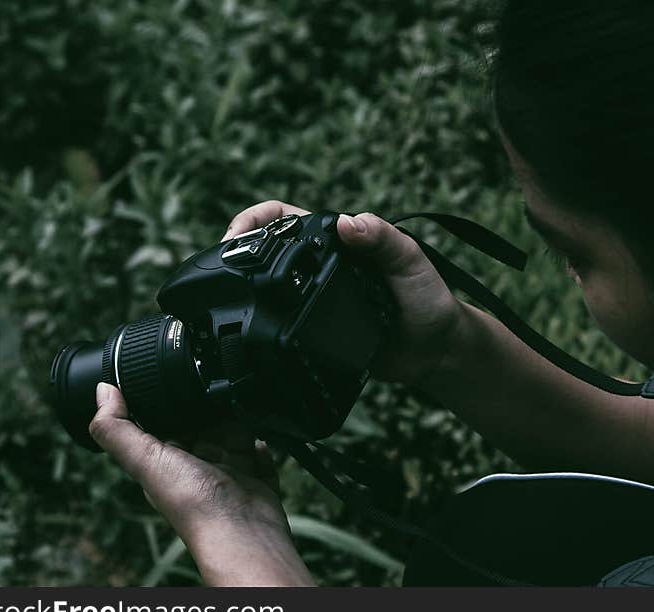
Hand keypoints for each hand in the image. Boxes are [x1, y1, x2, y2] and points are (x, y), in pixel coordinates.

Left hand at [89, 382, 313, 586]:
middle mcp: (196, 466)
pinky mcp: (256, 478)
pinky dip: (262, 444)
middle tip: (217, 385)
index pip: (165, 420)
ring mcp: (228, 472)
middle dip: (211, 405)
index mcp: (166, 461)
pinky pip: (260, 453)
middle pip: (203, 422)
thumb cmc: (193, 504)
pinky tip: (261, 438)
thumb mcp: (146, 459)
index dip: (169, 399)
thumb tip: (101, 391)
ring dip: (239, 418)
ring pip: (234, 432)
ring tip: (241, 405)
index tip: (175, 372)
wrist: (243, 531)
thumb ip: (118, 428)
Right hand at [225, 200, 468, 383]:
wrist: (435, 351)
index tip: (234, 235)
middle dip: (234, 253)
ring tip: (221, 296)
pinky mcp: (310, 333)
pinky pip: (277, 325)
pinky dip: (257, 323)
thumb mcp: (410, 262)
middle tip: (218, 267)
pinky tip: (246, 329)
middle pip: (262, 251)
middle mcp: (318, 267)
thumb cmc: (428, 298)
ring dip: (240, 287)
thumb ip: (383, 240)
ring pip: (264, 288)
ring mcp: (311, 300)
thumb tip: (347, 223)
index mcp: (336, 242)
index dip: (254, 219)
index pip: (283, 217)